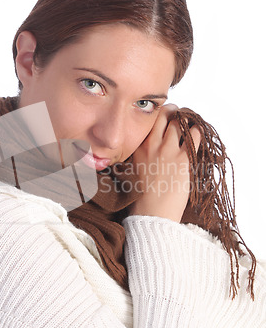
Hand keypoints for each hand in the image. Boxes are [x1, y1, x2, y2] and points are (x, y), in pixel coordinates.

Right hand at [128, 104, 200, 221]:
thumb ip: (135, 158)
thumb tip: (137, 153)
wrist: (151, 216)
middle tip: (177, 114)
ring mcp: (167, 150)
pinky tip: (198, 133)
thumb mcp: (129, 174)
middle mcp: (150, 144)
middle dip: (172, 111)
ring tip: (190, 124)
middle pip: (163, 115)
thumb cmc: (139, 199)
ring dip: (186, 121)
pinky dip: (198, 131)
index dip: (157, 115)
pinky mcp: (182, 160)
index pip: (147, 121)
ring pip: (179, 123)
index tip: (163, 114)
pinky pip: (194, 136)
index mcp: (136, 148)